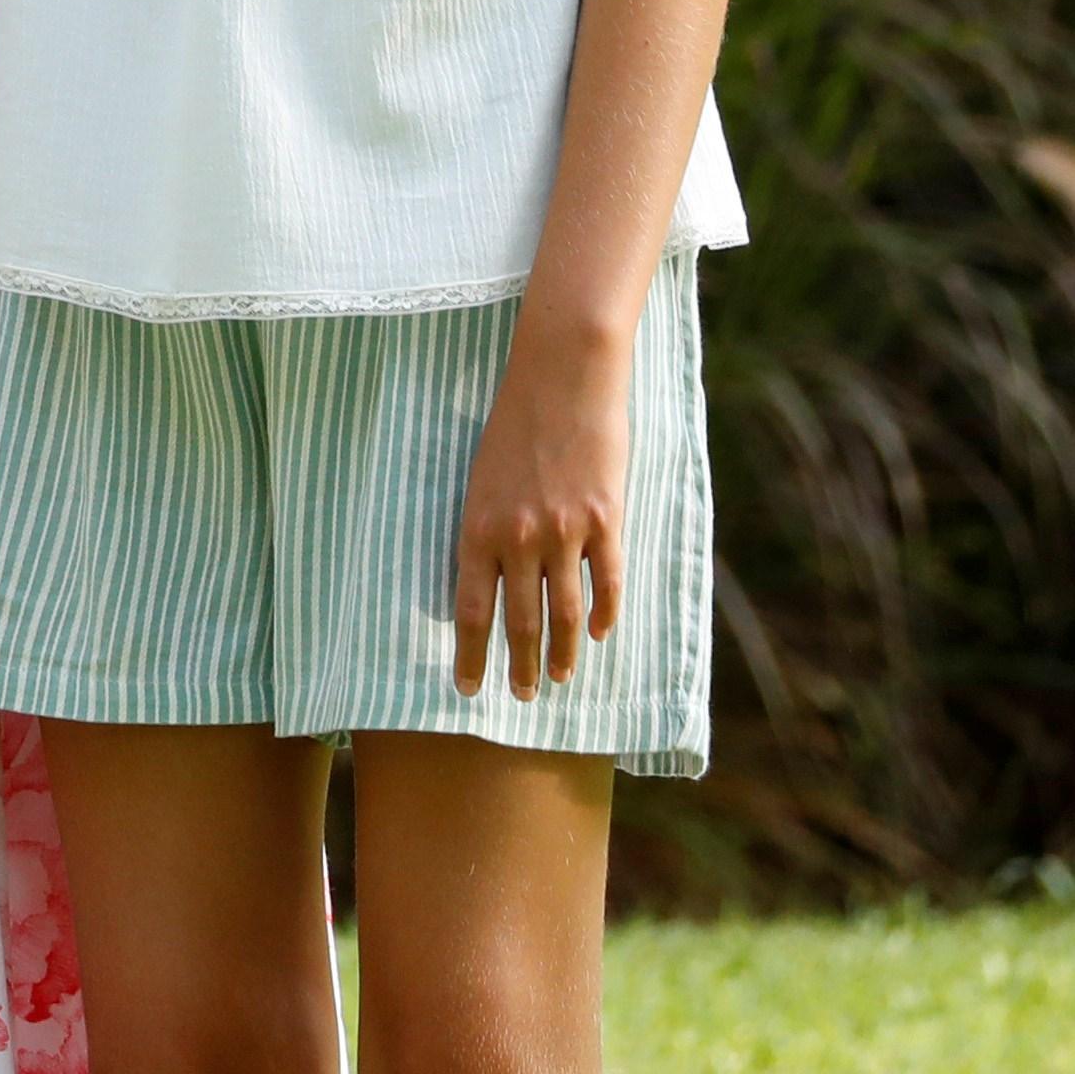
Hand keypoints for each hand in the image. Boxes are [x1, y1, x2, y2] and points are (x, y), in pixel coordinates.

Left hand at [449, 339, 628, 703]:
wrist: (562, 377)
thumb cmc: (514, 424)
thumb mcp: (482, 479)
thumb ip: (486, 532)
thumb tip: (489, 586)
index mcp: (478, 527)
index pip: (470, 611)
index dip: (470, 655)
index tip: (468, 689)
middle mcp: (519, 538)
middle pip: (519, 622)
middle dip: (519, 666)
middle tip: (521, 696)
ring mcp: (565, 531)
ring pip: (564, 613)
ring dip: (561, 654)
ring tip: (559, 679)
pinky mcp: (605, 520)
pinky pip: (606, 581)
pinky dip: (604, 614)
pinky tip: (599, 634)